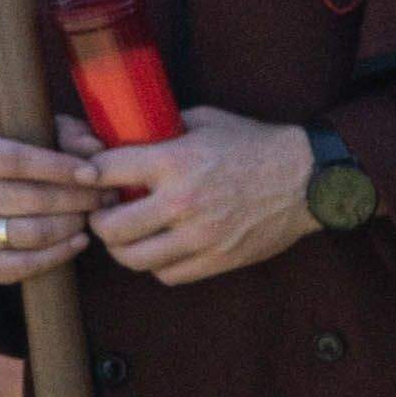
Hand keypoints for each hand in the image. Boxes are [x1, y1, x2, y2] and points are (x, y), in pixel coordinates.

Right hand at [0, 130, 113, 291]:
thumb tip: (93, 150)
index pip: (15, 161)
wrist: (2, 202)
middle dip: (76, 199)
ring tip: (92, 216)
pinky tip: (81, 240)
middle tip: (106, 197)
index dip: (58, 168)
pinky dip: (59, 254)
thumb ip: (71, 135)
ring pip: (29, 233)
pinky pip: (24, 265)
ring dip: (71, 225)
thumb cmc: (32, 163)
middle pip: (28, 199)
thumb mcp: (48, 137)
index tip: (93, 174)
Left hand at [84, 109, 322, 284]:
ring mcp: (201, 235)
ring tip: (128, 237)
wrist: (307, 178)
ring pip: (134, 258)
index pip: (104, 172)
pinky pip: (168, 274)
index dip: (88, 175)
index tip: (87, 177)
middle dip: (99, 220)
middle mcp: (182, 201)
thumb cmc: (255, 145)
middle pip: (110, 226)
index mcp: (174, 161)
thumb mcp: (204, 122)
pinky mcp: (219, 259)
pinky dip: (158, 265)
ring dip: (123, 249)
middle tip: (104, 214)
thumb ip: (162, 130)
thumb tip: (121, 132)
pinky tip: (162, 249)